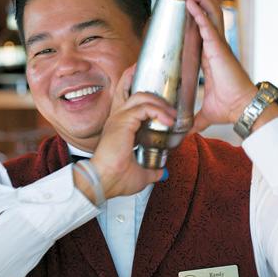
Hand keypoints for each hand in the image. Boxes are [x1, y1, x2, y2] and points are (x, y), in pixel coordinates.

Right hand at [90, 64, 174, 198]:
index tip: (164, 107)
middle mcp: (117, 120)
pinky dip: (159, 112)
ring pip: (142, 97)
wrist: (104, 182)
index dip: (147, 102)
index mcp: (119, 129)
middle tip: (171, 108)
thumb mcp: (140, 175)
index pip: (132, 106)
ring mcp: (119, 118)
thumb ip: (151, 171)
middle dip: (155, 95)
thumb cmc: (115, 179)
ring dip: (160, 103)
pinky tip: (169, 121)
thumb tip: (161, 172)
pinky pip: (145, 107)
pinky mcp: (124, 121)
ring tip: (172, 115)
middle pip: (135, 94)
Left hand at [182, 0, 257, 132]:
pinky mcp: (219, 49)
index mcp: (210, 58)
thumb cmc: (229, 108)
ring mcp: (218, 47)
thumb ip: (195, 120)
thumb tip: (185, 132)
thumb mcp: (205, 113)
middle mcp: (215, 48)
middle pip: (207, 17)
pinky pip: (209, 26)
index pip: (201, 31)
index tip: (183, 8)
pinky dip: (199, 13)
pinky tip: (191, 3)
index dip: (194, 18)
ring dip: (199, 0)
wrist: (242, 110)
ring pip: (210, 15)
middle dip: (198, 1)